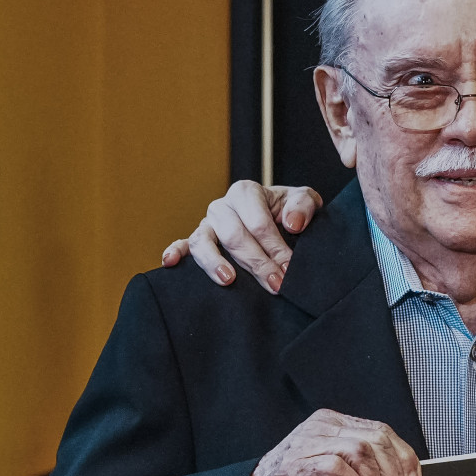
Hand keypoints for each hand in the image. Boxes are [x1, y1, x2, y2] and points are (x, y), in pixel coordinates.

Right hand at [160, 181, 322, 293]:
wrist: (280, 217)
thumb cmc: (290, 209)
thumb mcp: (305, 200)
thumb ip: (303, 206)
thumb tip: (292, 224)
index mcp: (246, 192)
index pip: (257, 223)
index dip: (274, 247)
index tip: (289, 267)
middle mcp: (223, 206)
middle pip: (234, 236)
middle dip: (256, 262)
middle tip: (275, 283)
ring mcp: (208, 224)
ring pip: (203, 241)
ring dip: (215, 262)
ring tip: (229, 280)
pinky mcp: (199, 240)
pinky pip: (183, 245)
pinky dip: (174, 252)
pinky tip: (171, 263)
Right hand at [246, 409, 422, 475]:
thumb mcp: (337, 472)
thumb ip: (362, 467)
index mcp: (335, 423)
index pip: (382, 431)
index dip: (404, 457)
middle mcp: (323, 427)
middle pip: (376, 441)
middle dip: (392, 475)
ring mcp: (308, 443)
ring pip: (360, 452)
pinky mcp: (296, 465)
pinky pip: (335, 467)